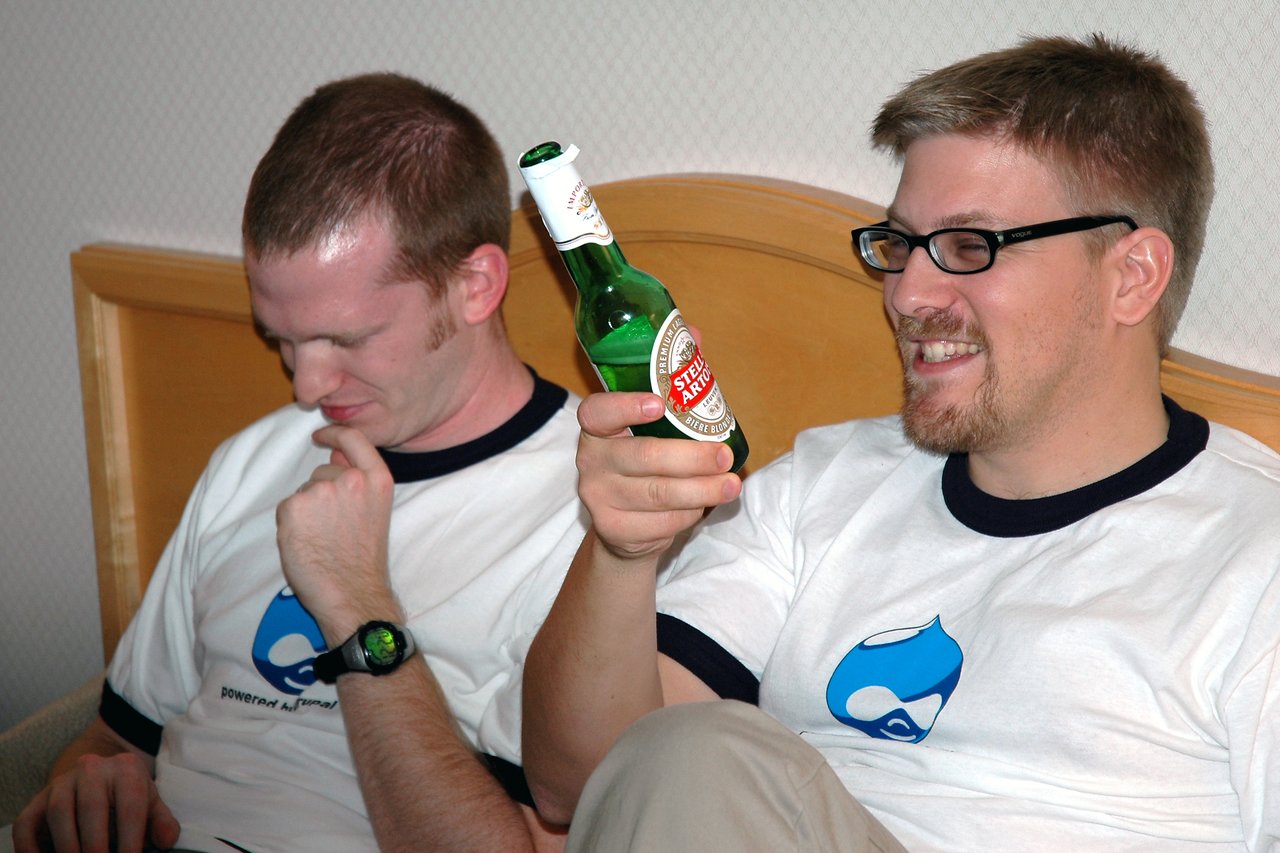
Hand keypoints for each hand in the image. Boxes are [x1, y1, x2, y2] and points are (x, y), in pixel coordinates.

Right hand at [12, 752, 178, 852]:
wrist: (99, 773)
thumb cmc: (128, 796)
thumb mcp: (150, 802)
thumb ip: (160, 821)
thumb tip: (167, 841)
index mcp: (126, 769)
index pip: (131, 805)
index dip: (131, 839)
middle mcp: (92, 769)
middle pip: (91, 806)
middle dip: (96, 844)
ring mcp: (61, 782)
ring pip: (59, 811)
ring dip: (68, 846)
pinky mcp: (38, 799)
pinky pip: (27, 823)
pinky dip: (30, 848)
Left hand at [276, 425, 396, 641]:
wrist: (353, 592)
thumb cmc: (364, 560)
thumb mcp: (374, 510)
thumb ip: (358, 482)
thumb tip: (334, 458)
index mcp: (377, 479)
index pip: (354, 439)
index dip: (335, 433)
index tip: (321, 436)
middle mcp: (351, 480)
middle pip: (323, 473)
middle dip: (321, 494)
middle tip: (332, 528)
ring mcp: (322, 492)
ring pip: (303, 492)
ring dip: (306, 511)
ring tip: (322, 539)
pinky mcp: (295, 507)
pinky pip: (287, 508)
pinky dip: (291, 524)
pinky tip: (307, 543)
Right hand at [575, 391, 740, 561]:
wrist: (622, 528)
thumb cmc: (643, 472)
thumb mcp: (644, 442)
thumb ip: (667, 428)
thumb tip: (718, 421)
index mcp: (596, 430)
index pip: (598, 412)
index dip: (626, 406)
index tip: (660, 405)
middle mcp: (591, 461)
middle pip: (645, 456)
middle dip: (693, 457)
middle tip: (724, 457)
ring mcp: (598, 497)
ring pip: (660, 493)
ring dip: (703, 489)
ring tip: (730, 485)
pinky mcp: (613, 529)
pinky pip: (664, 520)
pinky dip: (691, 513)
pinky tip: (703, 505)